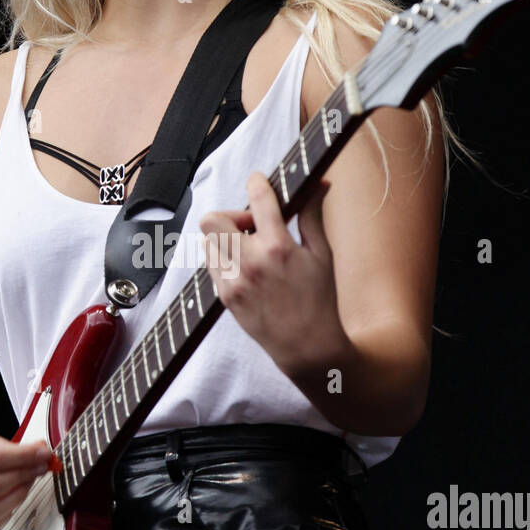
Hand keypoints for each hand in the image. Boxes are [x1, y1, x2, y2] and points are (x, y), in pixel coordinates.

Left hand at [198, 172, 350, 378]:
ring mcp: (232, 282)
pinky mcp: (224, 297)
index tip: (258, 180)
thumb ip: (312, 216)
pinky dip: (224, 259)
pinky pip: (211, 265)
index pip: (257, 199)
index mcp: (278, 248)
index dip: (257, 182)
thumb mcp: (322, 254)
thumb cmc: (320, 300)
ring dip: (224, 238)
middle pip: (213, 219)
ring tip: (249, 250)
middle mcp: (250, 263)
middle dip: (230, 215)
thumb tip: (319, 183)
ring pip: (207, 242)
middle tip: (251, 226)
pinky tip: (246, 269)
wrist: (307, 348)